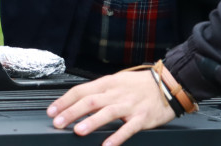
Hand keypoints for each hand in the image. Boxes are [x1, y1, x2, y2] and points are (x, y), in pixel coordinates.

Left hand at [48, 69, 174, 145]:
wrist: (168, 85)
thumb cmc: (140, 85)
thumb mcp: (117, 82)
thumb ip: (99, 91)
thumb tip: (76, 102)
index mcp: (108, 83)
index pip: (81, 90)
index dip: (65, 101)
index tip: (52, 111)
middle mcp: (117, 93)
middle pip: (90, 101)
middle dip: (72, 112)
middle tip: (58, 123)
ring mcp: (129, 106)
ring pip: (107, 112)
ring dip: (91, 122)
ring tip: (78, 131)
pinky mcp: (142, 117)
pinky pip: (128, 128)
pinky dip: (117, 137)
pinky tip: (107, 145)